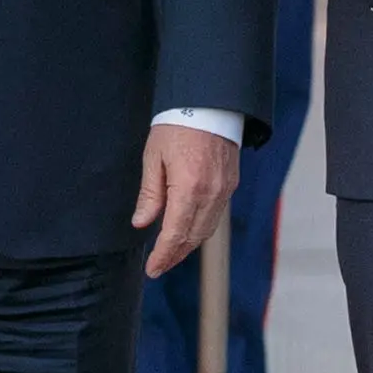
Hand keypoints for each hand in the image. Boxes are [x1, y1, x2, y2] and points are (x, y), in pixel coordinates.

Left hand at [131, 124, 240, 279]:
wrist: (209, 103)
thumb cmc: (177, 125)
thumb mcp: (153, 157)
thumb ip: (150, 195)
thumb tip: (142, 223)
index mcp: (189, 188)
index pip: (175, 234)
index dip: (163, 255)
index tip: (152, 269)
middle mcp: (211, 194)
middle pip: (193, 238)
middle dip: (175, 255)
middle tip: (159, 266)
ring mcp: (224, 190)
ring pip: (207, 230)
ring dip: (189, 245)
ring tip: (171, 253)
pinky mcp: (231, 184)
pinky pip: (216, 216)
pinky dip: (201, 229)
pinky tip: (188, 231)